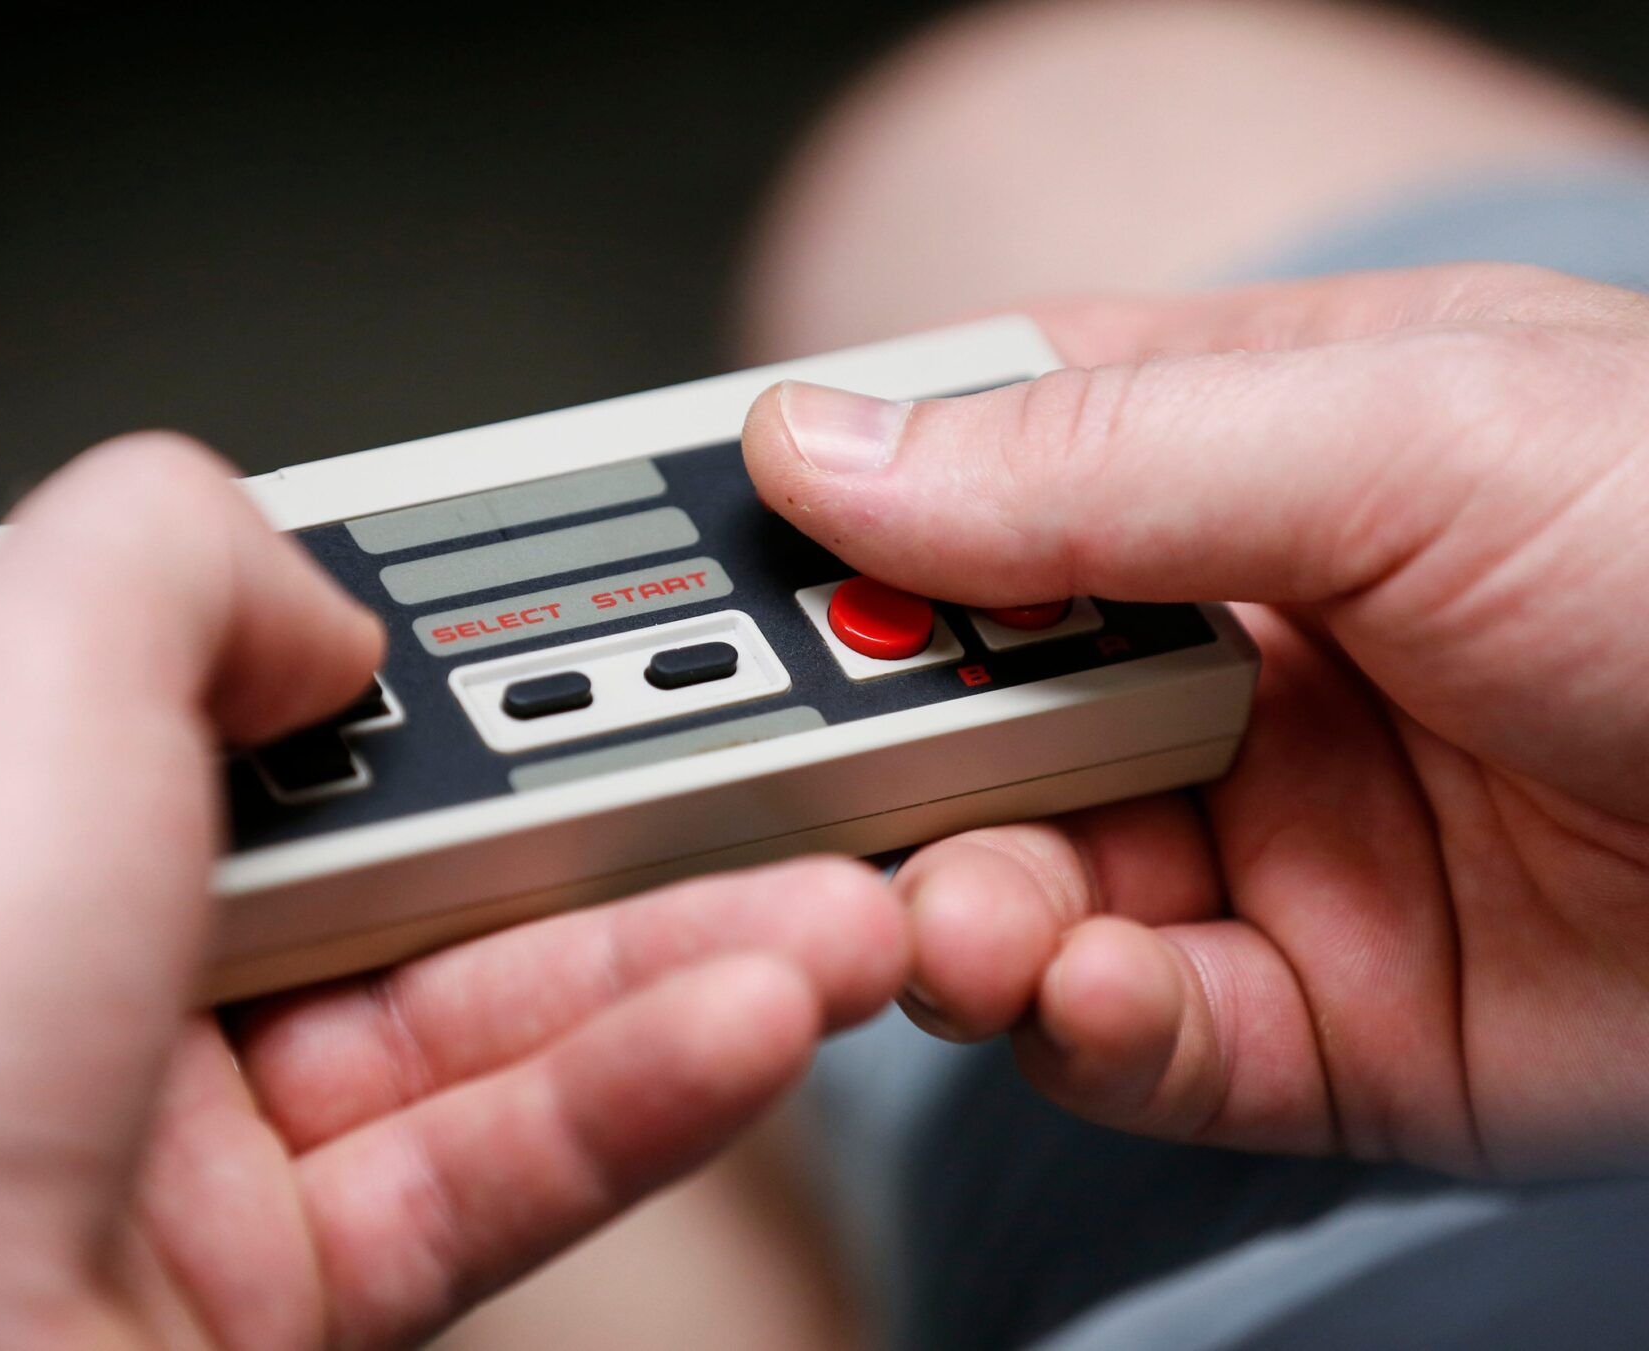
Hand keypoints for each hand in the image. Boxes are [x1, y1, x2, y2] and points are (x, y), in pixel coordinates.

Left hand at [0, 435, 905, 1348]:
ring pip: (473, 1007)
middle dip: (601, 797)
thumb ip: (186, 550)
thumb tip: (328, 609)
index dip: (402, 627)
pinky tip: (749, 1022)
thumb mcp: (8, 671)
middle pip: (394, 834)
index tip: (563, 612)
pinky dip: (633, 1096)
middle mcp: (59, 950)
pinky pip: (484, 1169)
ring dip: (675, 952)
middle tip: (760, 755)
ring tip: (831, 905)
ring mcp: (161, 1129)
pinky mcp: (255, 1290)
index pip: (225, 655)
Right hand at [743, 263, 1648, 1175]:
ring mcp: (1256, 842)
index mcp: (1225, 466)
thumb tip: (820, 444)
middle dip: (863, 746)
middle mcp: (1215, 655)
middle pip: (952, 702)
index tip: (690, 578)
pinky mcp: (1311, 1021)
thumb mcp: (1408, 437)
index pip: (950, 480)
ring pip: (1009, 881)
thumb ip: (1094, 456)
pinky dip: (1081, 1024)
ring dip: (951, 903)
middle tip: (778, 773)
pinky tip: (1086, 989)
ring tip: (954, 911)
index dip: (815, 525)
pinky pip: (1137, 1035)